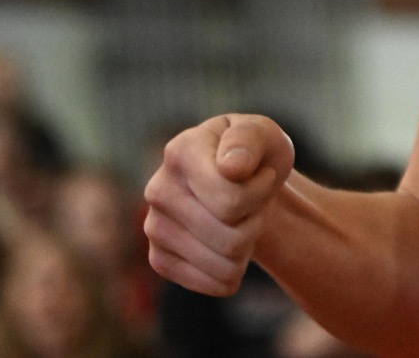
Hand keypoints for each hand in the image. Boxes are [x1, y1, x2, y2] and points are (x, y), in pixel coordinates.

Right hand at [143, 113, 295, 294]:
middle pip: (230, 238)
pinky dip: (235, 270)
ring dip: (247, 246)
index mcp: (180, 151)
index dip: (261, 192)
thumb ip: (249, 140)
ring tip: (240, 220)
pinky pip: (215, 284)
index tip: (264, 174)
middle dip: (255, 223)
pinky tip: (227, 243)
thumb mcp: (263, 134)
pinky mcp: (158, 259)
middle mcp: (158, 189)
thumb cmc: (254, 156)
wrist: (242, 184)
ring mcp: (153, 227)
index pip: (230, 201)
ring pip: (225, 265)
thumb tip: (231, 167)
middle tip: (254, 203)